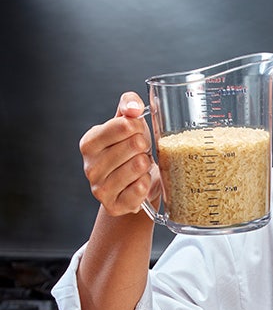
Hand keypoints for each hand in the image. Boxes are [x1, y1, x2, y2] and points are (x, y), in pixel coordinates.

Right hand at [79, 92, 159, 216]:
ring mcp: (99, 189)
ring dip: (146, 165)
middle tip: (140, 152)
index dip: (138, 127)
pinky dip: (146, 183)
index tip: (137, 132)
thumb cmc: (132, 150)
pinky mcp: (113, 205)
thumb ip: (129, 104)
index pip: (123, 125)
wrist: (136, 184)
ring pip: (138, 167)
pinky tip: (141, 181)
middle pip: (134, 146)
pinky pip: (140, 189)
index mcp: (89, 142)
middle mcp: (90, 167)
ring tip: (141, 166)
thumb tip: (133, 106)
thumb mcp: (129, 123)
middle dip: (144, 147)